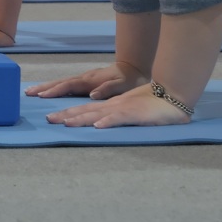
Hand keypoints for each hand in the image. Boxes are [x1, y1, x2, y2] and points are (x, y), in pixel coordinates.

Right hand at [24, 61, 147, 99]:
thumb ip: (107, 89)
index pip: (69, 85)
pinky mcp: (85, 80)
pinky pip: (66, 84)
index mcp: (90, 81)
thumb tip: (91, 95)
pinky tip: (49, 91)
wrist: (133, 67)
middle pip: (60, 82)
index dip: (56, 91)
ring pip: (61, 82)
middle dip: (44, 87)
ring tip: (32, 91)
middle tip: (28, 92)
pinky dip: (55, 87)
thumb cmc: (129, 79)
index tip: (42, 96)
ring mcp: (84, 78)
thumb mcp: (122, 85)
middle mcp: (84, 78)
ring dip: (46, 86)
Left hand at [46, 84, 191, 128]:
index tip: (52, 118)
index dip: (68, 113)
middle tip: (48, 119)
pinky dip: (107, 121)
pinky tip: (97, 126)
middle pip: (85, 110)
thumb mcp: (130, 111)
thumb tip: (99, 123)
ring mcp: (122, 108)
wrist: (173, 95)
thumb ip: (116, 116)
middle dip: (65, 115)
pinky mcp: (134, 113)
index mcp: (111, 106)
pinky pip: (119, 118)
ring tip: (65, 123)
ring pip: (97, 113)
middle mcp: (112, 106)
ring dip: (80, 118)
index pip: (85, 109)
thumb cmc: (153, 104)